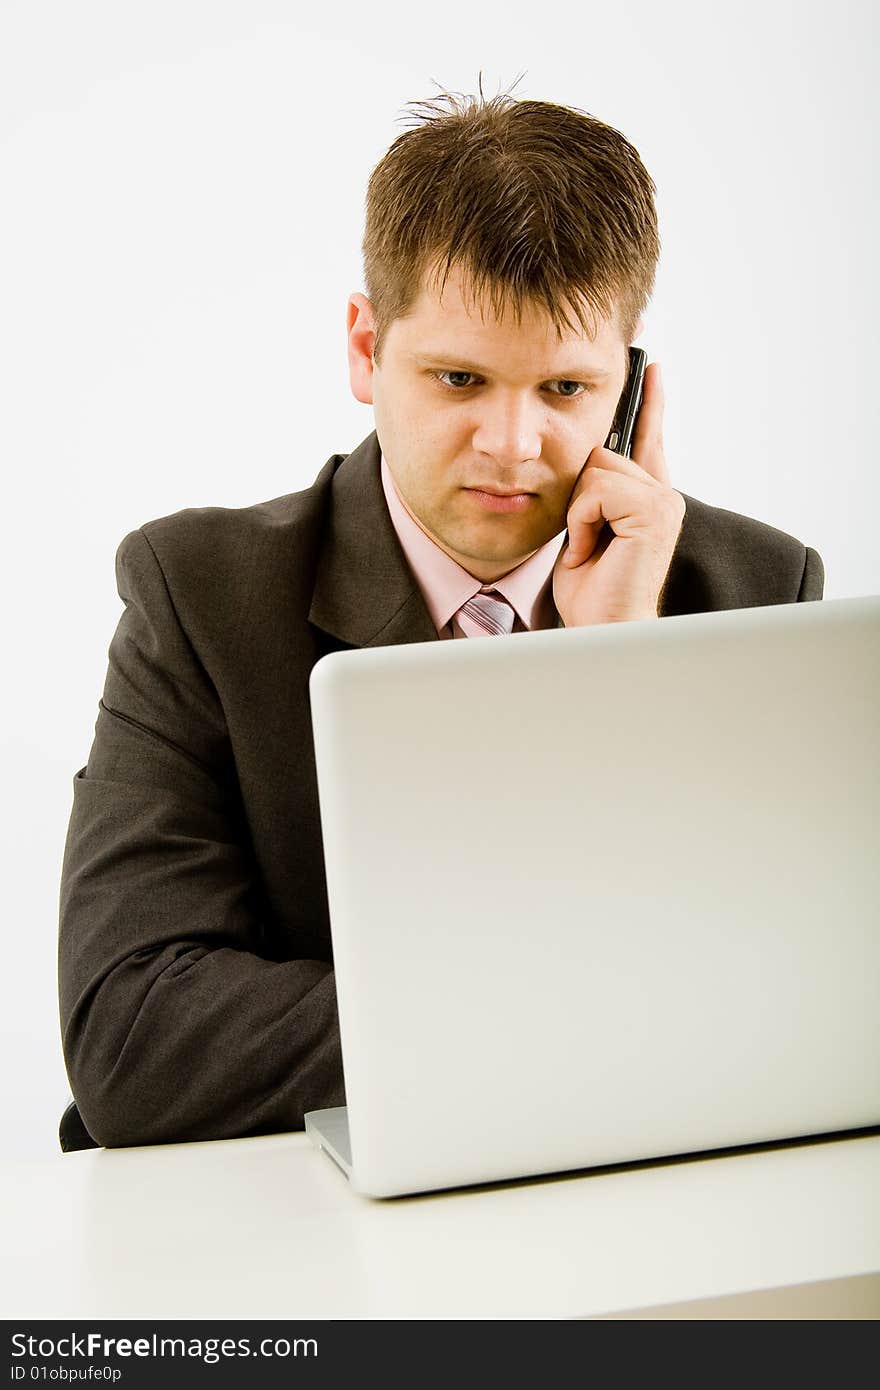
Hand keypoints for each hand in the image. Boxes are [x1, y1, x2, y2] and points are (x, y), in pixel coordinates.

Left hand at [552, 362, 685, 626]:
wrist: (604, 630)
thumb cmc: (592, 593)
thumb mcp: (584, 530)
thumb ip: (593, 495)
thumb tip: (589, 458)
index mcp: (647, 499)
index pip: (648, 439)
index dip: (650, 404)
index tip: (651, 367)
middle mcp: (662, 495)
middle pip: (599, 456)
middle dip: (578, 499)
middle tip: (588, 543)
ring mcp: (663, 501)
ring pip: (595, 471)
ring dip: (579, 515)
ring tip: (592, 549)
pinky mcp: (655, 511)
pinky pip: (595, 491)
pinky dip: (583, 523)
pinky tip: (595, 550)